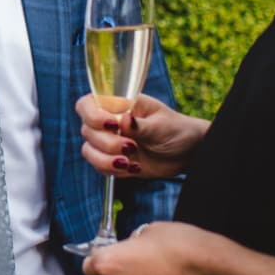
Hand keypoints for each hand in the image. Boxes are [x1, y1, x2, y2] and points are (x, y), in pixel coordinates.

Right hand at [75, 92, 205, 180]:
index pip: (87, 104)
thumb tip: (123, 119)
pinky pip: (99, 166)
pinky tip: (134, 168)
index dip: (92, 115)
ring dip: (106, 160)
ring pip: (89, 151)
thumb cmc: (176, 130)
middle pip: (87, 130)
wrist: (187, 154)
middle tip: (131, 147)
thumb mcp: (161, 125)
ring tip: (129, 163)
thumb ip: (140, 124)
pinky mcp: (112, 160)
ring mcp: (109, 141)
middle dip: (107, 143)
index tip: (112, 125)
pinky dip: (113, 170)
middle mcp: (109, 122)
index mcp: (119, 105)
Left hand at [82, 221, 224, 274]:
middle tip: (140, 260)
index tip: (107, 256)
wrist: (211, 269)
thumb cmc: (180, 244)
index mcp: (109, 264)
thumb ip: (131, 243)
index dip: (98, 260)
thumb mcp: (148, 231)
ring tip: (159, 271)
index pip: (88, 267)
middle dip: (121, 272)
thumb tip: (130, 248)